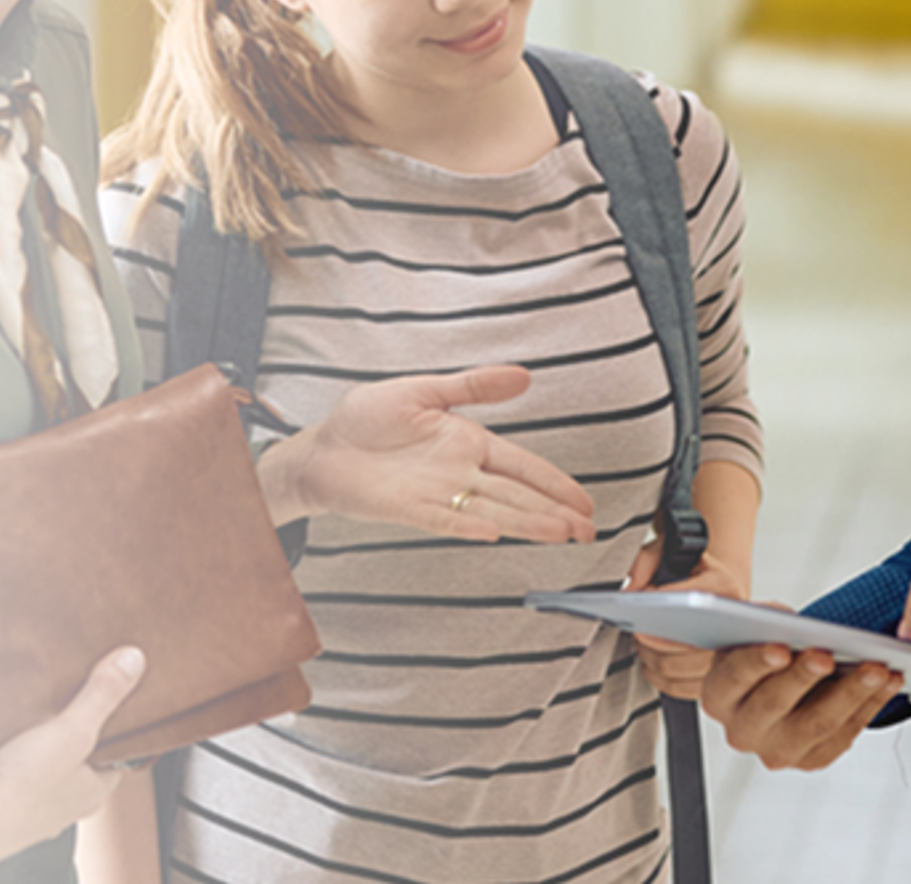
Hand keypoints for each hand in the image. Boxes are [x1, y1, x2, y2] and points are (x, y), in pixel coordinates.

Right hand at [0, 648, 147, 871]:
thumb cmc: (23, 788)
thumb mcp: (72, 731)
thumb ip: (101, 696)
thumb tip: (133, 661)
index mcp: (91, 793)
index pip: (115, 761)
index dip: (114, 735)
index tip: (109, 712)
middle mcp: (65, 810)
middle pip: (78, 768)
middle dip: (72, 742)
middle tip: (64, 712)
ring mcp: (31, 815)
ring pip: (44, 777)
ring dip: (38, 755)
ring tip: (29, 725)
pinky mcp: (0, 813)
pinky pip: (11, 784)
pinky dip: (8, 767)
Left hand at [259, 366, 596, 542]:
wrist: (322, 447)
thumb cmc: (367, 419)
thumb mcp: (423, 390)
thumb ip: (472, 386)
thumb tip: (523, 376)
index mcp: (467, 443)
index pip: (523, 465)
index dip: (555, 483)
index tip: (584, 502)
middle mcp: (459, 472)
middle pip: (517, 495)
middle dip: (554, 512)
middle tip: (587, 530)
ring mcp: (436, 493)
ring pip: (492, 511)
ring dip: (527, 523)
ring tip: (561, 534)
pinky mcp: (409, 509)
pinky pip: (444, 520)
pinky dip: (469, 526)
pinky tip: (495, 533)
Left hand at [621, 535, 752, 700]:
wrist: (714, 584)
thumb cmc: (689, 567)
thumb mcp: (667, 548)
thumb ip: (645, 561)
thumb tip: (630, 591)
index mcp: (725, 587)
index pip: (694, 603)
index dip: (663, 610)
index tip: (641, 613)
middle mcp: (734, 622)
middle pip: (688, 647)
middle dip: (653, 640)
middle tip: (637, 630)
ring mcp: (729, 653)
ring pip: (681, 669)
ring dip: (653, 659)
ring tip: (641, 643)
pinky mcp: (717, 676)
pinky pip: (683, 688)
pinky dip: (660, 678)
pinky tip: (650, 661)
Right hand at [698, 642, 903, 769]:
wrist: (774, 684)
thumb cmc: (762, 651)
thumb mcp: (752, 631)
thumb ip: (764, 624)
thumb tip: (793, 624)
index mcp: (719, 696)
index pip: (735, 678)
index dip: (756, 662)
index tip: (780, 648)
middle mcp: (742, 731)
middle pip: (775, 705)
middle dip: (804, 678)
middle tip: (828, 656)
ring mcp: (777, 751)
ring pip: (817, 725)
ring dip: (851, 693)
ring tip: (877, 668)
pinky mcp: (810, 760)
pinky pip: (843, 735)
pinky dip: (869, 706)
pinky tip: (887, 683)